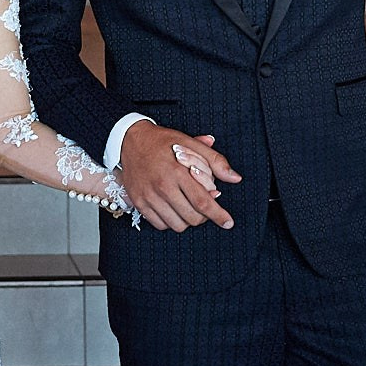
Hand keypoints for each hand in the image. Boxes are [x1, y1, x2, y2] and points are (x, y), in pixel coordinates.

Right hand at [119, 122, 238, 231]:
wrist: (130, 140)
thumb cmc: (163, 142)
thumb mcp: (191, 144)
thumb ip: (215, 161)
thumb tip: (235, 178)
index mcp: (178, 171)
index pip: (203, 201)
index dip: (218, 215)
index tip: (228, 222)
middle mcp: (162, 186)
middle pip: (191, 217)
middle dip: (203, 217)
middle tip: (204, 208)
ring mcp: (148, 196)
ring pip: (176, 225)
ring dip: (186, 220)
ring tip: (187, 207)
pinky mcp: (138, 202)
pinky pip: (160, 225)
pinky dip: (170, 221)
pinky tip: (172, 209)